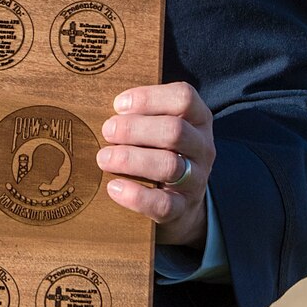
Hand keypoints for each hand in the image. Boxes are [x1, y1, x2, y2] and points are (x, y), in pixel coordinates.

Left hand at [99, 81, 213, 249]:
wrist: (182, 203)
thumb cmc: (160, 151)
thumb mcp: (159, 127)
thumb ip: (140, 114)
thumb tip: (105, 107)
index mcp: (198, 119)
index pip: (184, 98)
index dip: (149, 97)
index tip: (119, 105)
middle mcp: (202, 147)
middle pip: (174, 130)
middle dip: (133, 129)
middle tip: (106, 131)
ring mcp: (196, 179)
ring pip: (169, 165)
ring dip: (131, 159)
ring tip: (104, 158)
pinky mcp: (183, 209)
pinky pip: (164, 204)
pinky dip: (136, 196)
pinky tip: (114, 187)